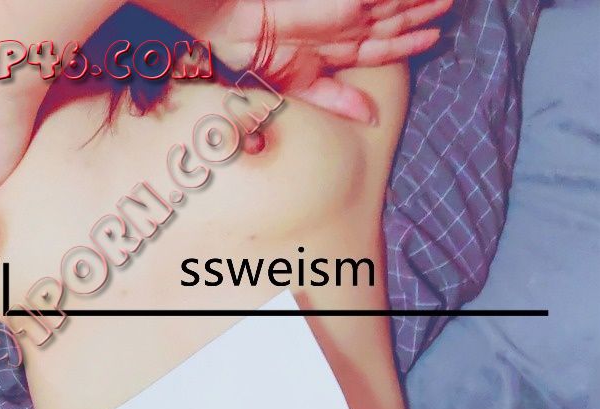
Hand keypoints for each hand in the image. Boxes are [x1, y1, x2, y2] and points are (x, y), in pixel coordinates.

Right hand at [203, 0, 452, 120]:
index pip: (384, 44)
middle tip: (450, 4)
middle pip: (396, 18)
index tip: (435, 37)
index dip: (409, 42)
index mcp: (339, 45)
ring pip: (394, 2)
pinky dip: (397, 0)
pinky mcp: (348, 0)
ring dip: (420, 1)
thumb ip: (337, 98)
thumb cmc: (258, 55)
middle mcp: (348, 23)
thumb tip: (371, 118)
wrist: (236, 24)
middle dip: (424, 12)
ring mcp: (349, 6)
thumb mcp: (301, 84)